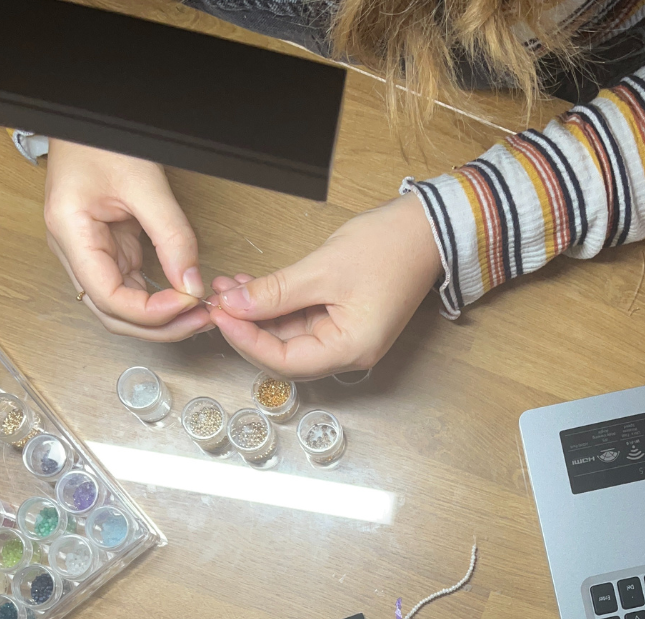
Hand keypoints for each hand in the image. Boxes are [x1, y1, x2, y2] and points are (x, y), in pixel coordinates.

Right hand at [44, 141, 213, 341]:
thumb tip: (192, 284)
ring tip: (198, 315)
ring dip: (161, 319)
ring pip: (123, 308)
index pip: (108, 297)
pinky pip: (132, 289)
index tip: (187, 303)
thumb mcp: (145, 183)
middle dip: (159, 326)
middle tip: (201, 321)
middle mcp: (74, 251)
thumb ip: (172, 236)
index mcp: (70, 233)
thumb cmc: (103, 140)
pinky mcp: (109, 251)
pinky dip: (159, 300)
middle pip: (113, 314)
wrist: (90, 120)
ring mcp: (91, 254)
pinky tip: (185, 300)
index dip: (149, 312)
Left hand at [210, 193, 440, 377]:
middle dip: (247, 327)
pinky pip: (300, 320)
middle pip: (284, 354)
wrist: (426, 230)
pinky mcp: (340, 319)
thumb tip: (234, 306)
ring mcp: (344, 337)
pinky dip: (274, 306)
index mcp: (350, 349)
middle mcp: (348, 352)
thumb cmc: (388, 249)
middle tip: (218, 298)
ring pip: (288, 336)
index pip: (285, 362)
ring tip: (229, 286)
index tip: (221, 314)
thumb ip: (276, 292)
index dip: (247, 341)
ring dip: (257, 314)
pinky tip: (251, 287)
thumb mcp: (323, 269)